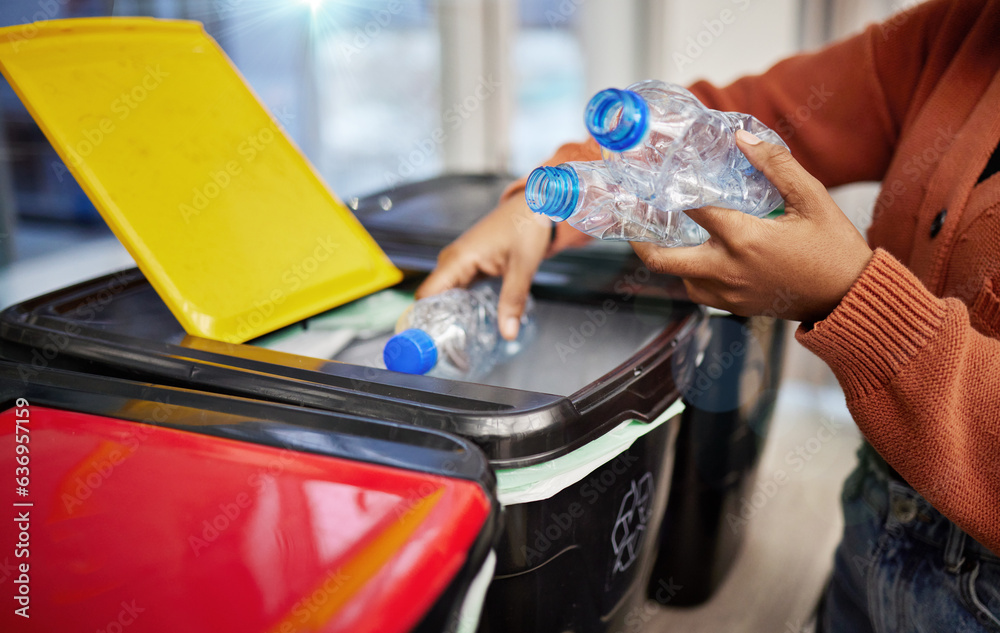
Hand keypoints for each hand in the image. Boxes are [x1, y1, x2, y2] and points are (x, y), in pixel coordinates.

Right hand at [416, 194, 550, 339]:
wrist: (535, 206)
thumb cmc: (527, 226)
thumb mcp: (522, 267)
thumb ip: (513, 301)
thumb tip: (508, 333)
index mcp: (458, 259)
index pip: (426, 295)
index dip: (423, 319)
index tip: (429, 343)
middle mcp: (452, 260)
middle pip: (432, 298)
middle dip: (437, 322)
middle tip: (447, 350)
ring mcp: (458, 261)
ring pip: (443, 294)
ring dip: (448, 314)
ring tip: (457, 341)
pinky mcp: (468, 264)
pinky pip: (455, 288)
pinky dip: (458, 304)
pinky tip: (468, 321)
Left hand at [631, 130, 873, 322]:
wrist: (849, 298)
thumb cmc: (834, 247)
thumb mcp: (812, 198)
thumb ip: (776, 165)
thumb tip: (742, 136)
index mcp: (743, 239)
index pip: (692, 209)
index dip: (671, 190)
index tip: (659, 176)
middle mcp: (727, 270)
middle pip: (662, 261)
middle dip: (641, 240)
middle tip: (635, 220)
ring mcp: (728, 294)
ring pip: (680, 279)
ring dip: (672, 257)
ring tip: (671, 233)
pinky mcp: (736, 308)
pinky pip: (699, 292)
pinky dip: (693, 275)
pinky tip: (702, 254)